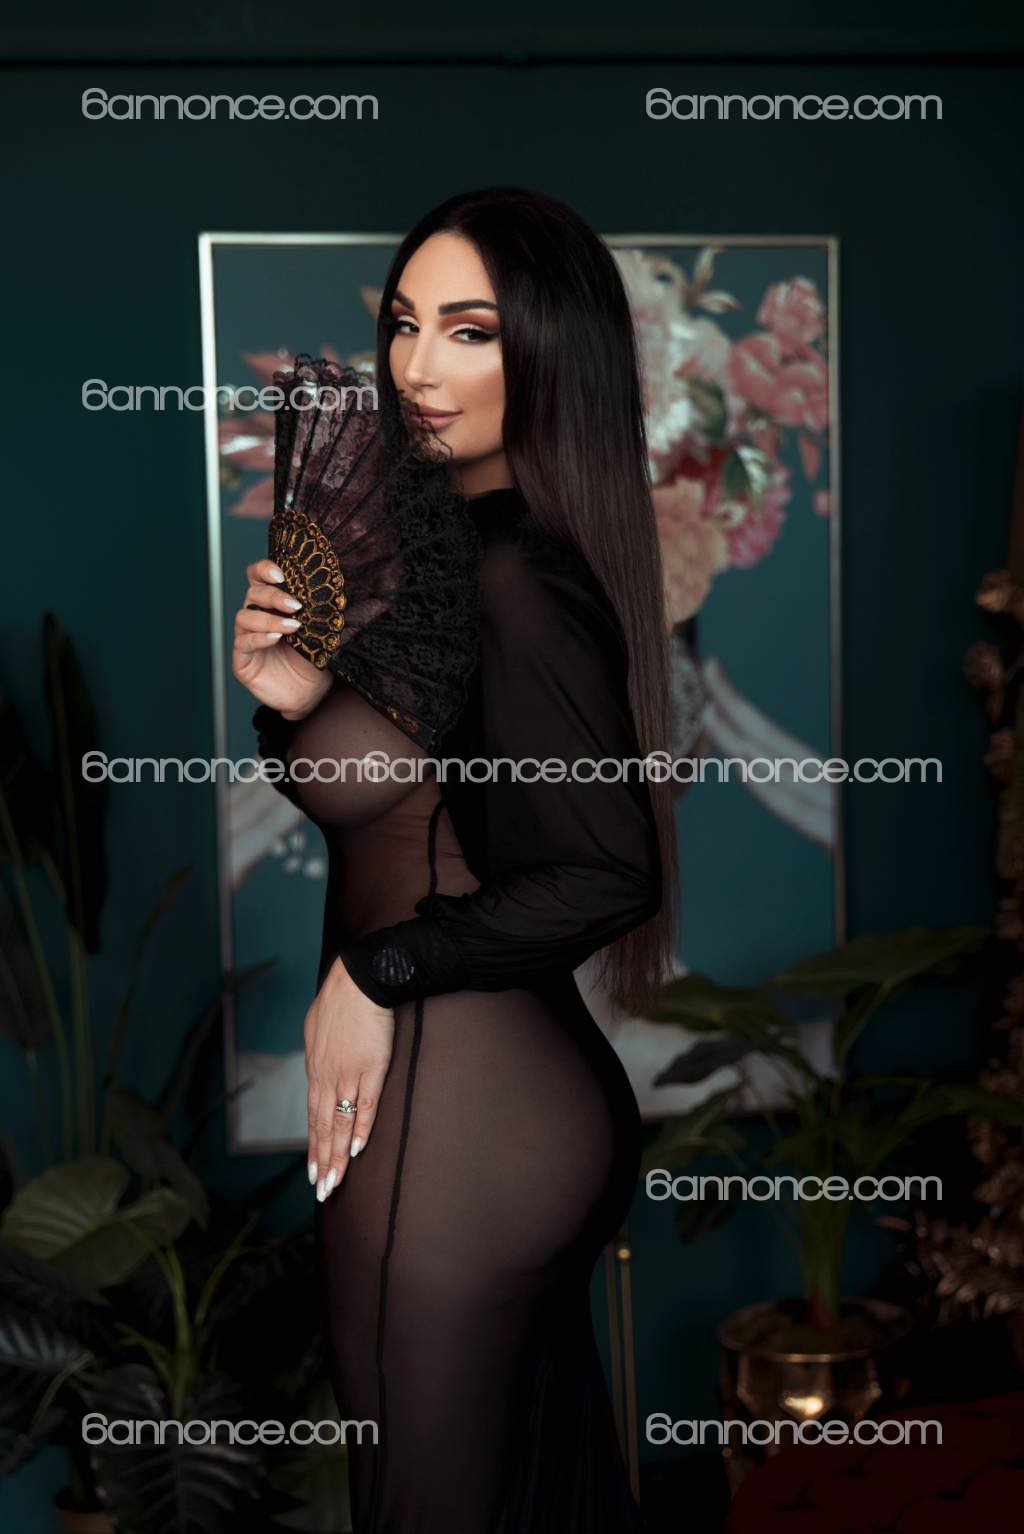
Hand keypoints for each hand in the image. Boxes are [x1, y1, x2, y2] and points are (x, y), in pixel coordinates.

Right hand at [232, 558, 331, 718]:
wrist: (312, 693)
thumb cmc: (314, 659)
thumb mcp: (318, 630)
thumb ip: (314, 609)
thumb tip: (326, 587)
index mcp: (271, 605)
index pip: (258, 577)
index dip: (264, 570)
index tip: (281, 574)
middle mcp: (256, 617)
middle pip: (252, 595)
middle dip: (273, 597)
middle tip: (295, 606)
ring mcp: (246, 638)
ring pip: (245, 617)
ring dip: (269, 620)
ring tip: (292, 628)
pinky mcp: (242, 660)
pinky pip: (243, 643)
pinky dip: (259, 639)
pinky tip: (275, 639)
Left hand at [305, 956, 393, 1200]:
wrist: (360, 981)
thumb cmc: (339, 999)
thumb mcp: (317, 1028)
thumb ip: (318, 1052)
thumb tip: (318, 1064)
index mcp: (316, 1069)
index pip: (313, 1116)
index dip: (314, 1146)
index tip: (313, 1170)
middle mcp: (327, 1077)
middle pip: (322, 1128)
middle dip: (321, 1161)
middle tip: (321, 1191)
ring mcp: (349, 1075)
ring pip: (339, 1124)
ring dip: (336, 1156)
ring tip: (333, 1183)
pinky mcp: (372, 1069)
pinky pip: (365, 1106)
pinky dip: (360, 1130)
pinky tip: (355, 1151)